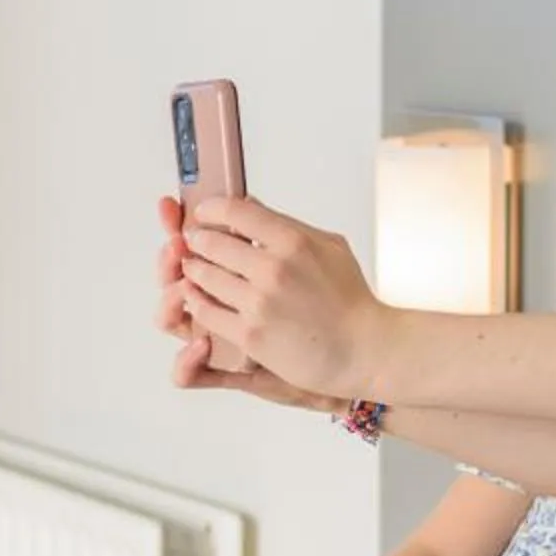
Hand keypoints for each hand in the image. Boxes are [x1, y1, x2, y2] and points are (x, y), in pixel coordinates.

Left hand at [167, 195, 392, 400]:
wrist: (363, 349)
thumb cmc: (351, 302)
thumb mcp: (330, 247)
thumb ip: (289, 225)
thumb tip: (253, 206)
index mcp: (294, 242)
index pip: (237, 211)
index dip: (213, 209)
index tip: (205, 213)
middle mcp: (273, 269)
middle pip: (213, 243)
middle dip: (198, 239)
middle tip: (193, 240)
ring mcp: (259, 303)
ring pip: (204, 277)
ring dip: (193, 269)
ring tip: (192, 267)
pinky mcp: (250, 334)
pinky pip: (207, 312)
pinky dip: (196, 301)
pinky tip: (196, 297)